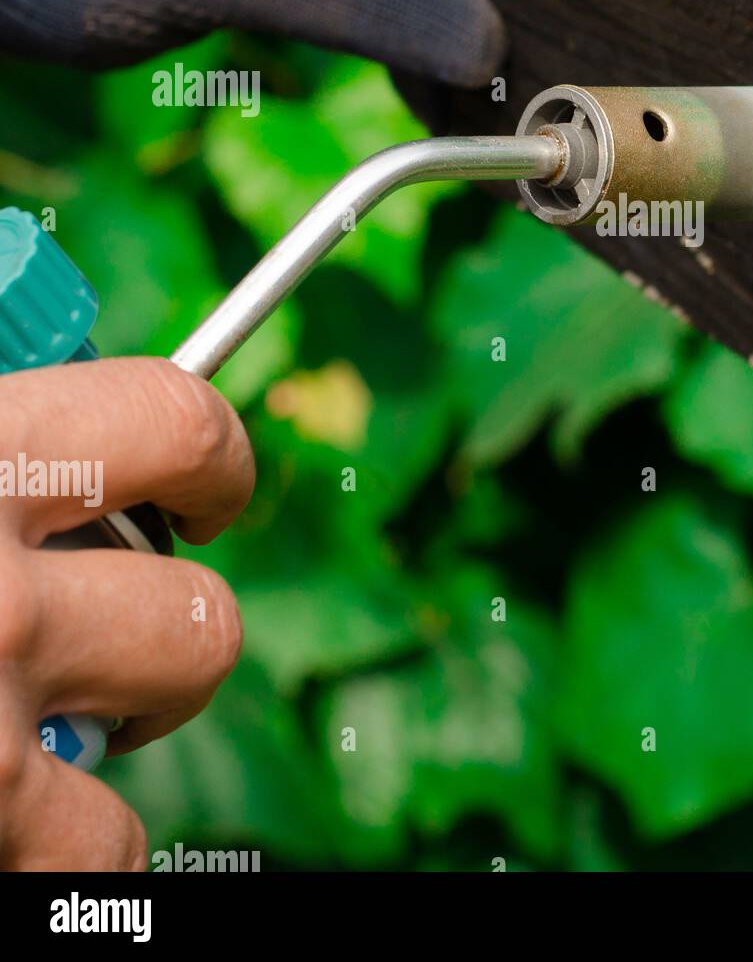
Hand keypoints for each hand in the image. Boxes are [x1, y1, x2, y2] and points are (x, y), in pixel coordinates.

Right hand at [0, 357, 253, 869]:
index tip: (206, 485)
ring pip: (173, 710)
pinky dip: (72, 841)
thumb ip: (6, 447)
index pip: (176, 418)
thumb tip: (84, 452)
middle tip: (118, 623)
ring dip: (132, 715)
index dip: (214, 454)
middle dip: (172, 613)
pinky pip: (102, 852)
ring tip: (36, 719)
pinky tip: (13, 817)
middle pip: (198, 598)